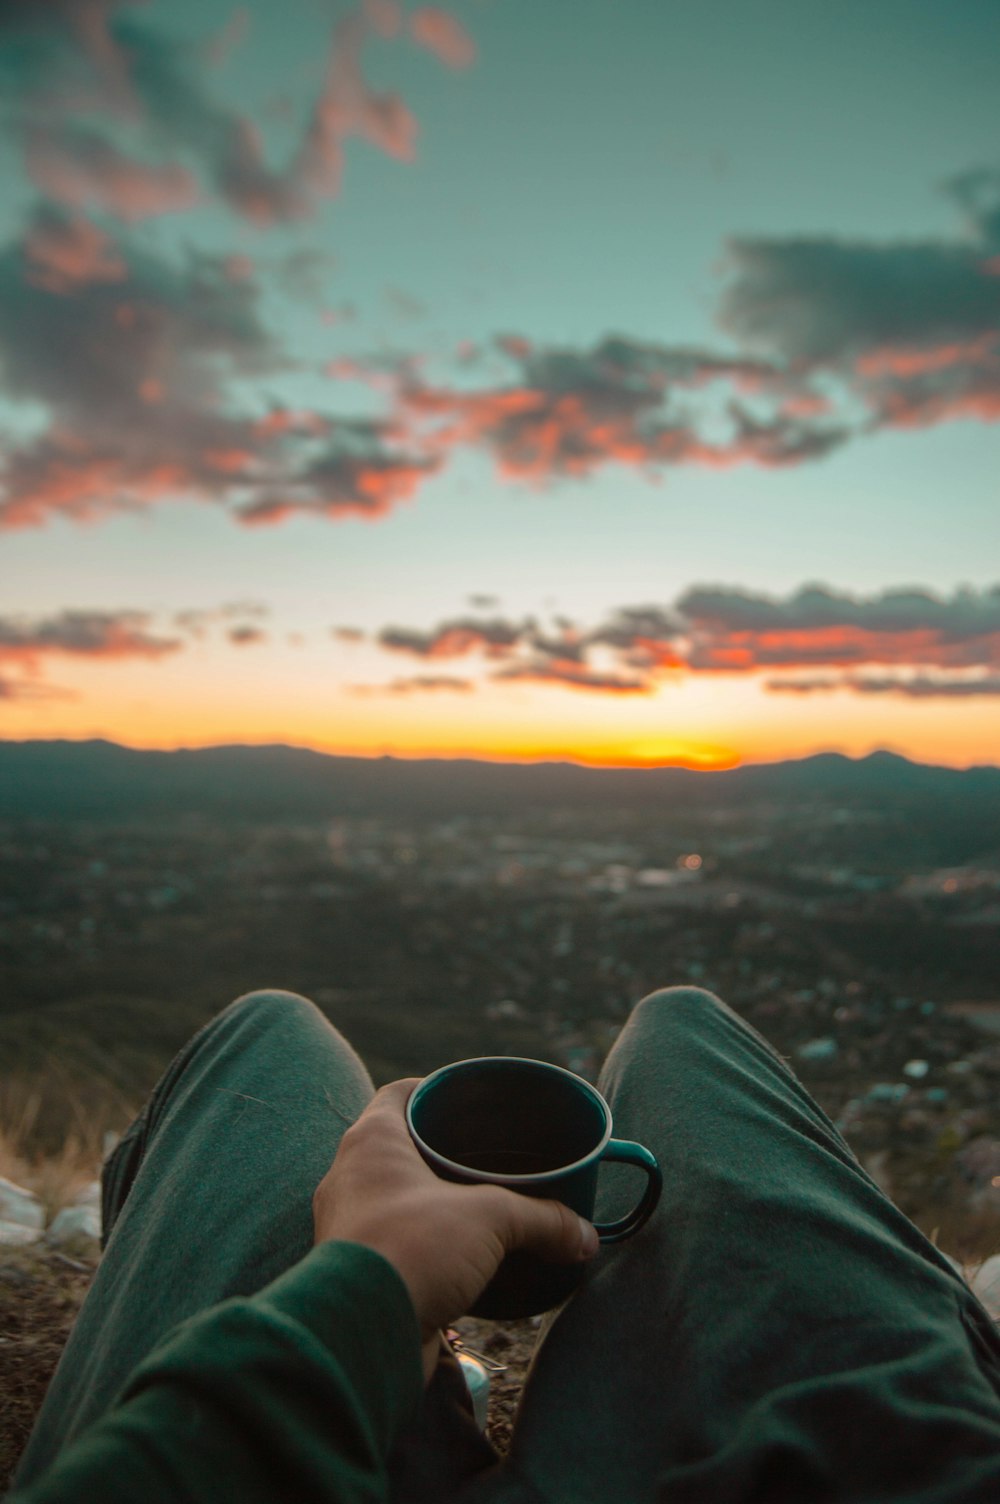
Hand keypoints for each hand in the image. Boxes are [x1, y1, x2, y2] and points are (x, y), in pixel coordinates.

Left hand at [312, 1079, 598, 1380]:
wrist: (362, 1334)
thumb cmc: (412, 1250)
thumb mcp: (490, 1219)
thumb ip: (542, 1219)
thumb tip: (585, 1236)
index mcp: (372, 1142)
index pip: (400, 1093)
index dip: (435, 1089)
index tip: (468, 1098)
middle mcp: (352, 1177)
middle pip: (400, 1147)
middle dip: (441, 1151)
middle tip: (486, 1155)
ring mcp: (350, 1226)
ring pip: (397, 1198)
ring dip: (433, 1202)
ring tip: (479, 1208)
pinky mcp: (357, 1273)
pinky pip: (396, 1244)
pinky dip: (426, 1246)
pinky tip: (459, 1259)